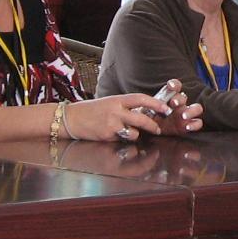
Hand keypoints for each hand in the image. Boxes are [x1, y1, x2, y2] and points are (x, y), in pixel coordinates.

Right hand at [69, 92, 200, 141]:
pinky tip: (113, 136)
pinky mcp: (107, 136)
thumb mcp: (109, 103)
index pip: (141, 99)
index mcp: (118, 100)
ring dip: (135, 135)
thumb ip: (125, 107)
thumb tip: (143, 112)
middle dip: (153, 125)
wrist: (71, 118)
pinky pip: (122, 140)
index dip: (156, 103)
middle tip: (158, 129)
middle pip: (142, 119)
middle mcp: (116, 111)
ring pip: (134, 133)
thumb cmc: (91, 111)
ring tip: (126, 132)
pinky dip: (122, 140)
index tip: (166, 108)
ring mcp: (112, 124)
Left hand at [119, 81, 203, 137]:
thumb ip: (145, 107)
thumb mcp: (144, 111)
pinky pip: (197, 122)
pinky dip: (195, 124)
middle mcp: (178, 104)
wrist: (150, 132)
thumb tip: (138, 107)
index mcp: (169, 97)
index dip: (174, 85)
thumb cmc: (147, 119)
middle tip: (173, 104)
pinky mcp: (188, 125)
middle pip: (184, 97)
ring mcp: (185, 114)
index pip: (175, 86)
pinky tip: (188, 126)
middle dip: (180, 99)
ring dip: (191, 110)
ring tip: (184, 116)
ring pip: (196, 108)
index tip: (170, 86)